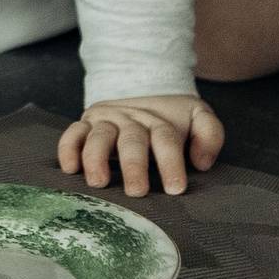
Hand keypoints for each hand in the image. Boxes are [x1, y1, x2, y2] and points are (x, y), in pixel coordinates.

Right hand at [57, 95, 223, 195]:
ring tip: (99, 182)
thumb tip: (201, 162)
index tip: (176, 188)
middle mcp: (132, 120)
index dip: (171, 163)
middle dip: (134, 165)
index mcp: (160, 122)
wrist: (145, 87)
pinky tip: (70, 168)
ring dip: (97, 158)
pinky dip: (68, 148)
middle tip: (137, 191)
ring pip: (99, 136)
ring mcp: (107, 121)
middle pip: (132, 140)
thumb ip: (210, 134)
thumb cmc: (173, 118)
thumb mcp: (198, 117)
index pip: (166, 140)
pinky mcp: (87, 123)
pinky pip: (73, 133)